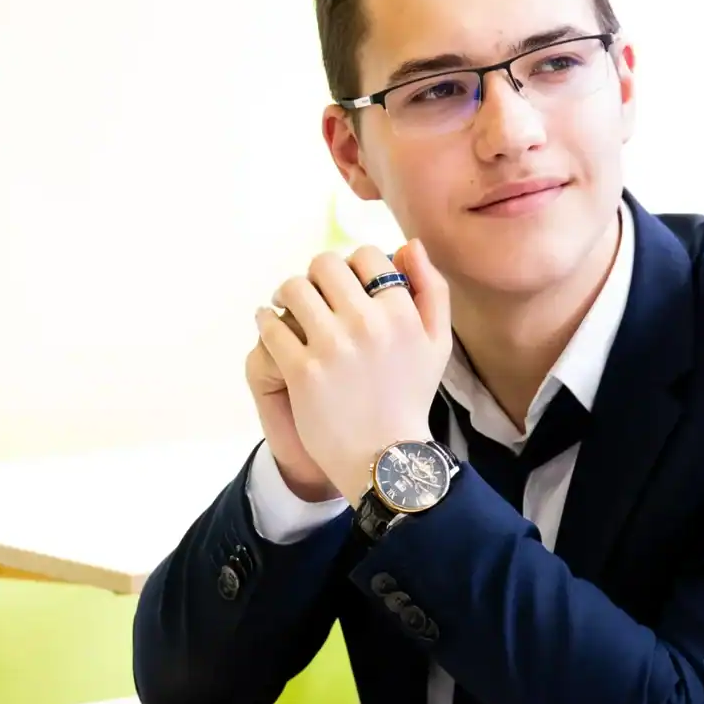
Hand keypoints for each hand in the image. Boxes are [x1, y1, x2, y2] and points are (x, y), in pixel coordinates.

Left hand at [252, 242, 453, 502]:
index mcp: (401, 313)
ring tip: (285, 307)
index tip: (343, 285)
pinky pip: (271, 326)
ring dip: (286, 293)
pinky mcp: (302, 372)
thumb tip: (408, 244)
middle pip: (325, 264)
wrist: (386, 459)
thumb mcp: (437, 342)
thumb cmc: (410, 397)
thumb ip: (430, 288)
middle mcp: (367, 323)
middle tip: (310, 294)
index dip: (352, 265)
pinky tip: (271, 327)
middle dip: (315, 276)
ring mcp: (332, 347)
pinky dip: (266, 321)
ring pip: (293, 288)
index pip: (366, 255)